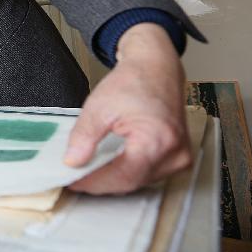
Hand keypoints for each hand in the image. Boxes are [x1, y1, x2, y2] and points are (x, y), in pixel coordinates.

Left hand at [64, 23, 191, 194]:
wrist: (156, 68)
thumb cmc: (133, 81)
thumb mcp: (98, 107)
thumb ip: (83, 137)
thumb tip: (73, 162)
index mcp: (157, 139)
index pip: (122, 177)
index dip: (94, 182)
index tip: (71, 181)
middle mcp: (175, 153)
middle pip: (131, 182)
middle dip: (100, 181)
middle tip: (74, 175)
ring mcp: (180, 158)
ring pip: (139, 181)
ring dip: (113, 178)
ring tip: (89, 169)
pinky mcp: (179, 158)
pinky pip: (148, 174)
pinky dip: (127, 171)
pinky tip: (109, 165)